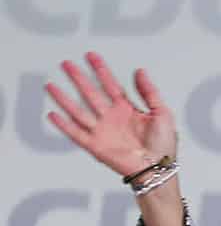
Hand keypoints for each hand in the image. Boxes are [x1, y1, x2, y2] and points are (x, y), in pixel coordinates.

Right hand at [45, 52, 177, 178]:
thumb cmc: (163, 146)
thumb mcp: (162, 113)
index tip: (92, 56)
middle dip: (78, 78)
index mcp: (128, 110)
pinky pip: (76, 133)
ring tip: (51, 86)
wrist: (158, 169)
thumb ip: (149, 92)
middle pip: (91, 94)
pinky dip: (64, 125)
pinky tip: (54, 114)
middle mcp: (112, 118)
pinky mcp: (96, 146)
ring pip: (79, 111)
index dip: (101, 70)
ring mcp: (103, 131)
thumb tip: (140, 72)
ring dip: (64, 99)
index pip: (111, 85)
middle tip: (67, 64)